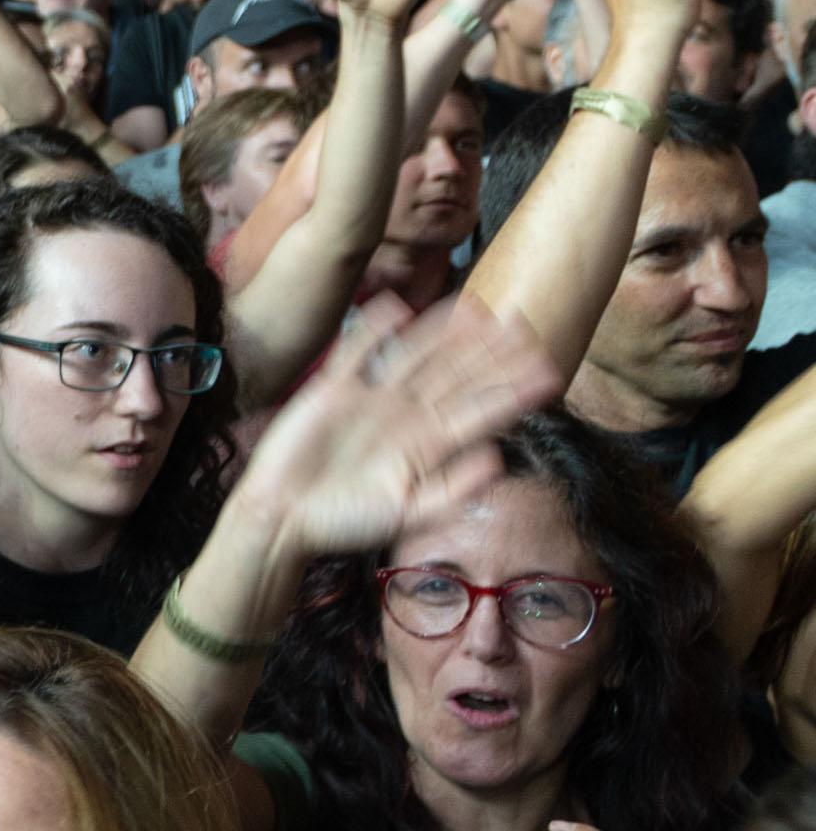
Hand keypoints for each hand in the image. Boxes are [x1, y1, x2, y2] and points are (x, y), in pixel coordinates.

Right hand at [232, 295, 557, 565]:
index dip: (511, 388)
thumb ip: (452, 489)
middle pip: (454, 375)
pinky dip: (373, 331)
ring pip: (415, 357)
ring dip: (443, 333)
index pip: (479, 409)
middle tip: (522, 324)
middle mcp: (406, 416)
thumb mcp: (406, 514)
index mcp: (429, 445)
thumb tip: (497, 458)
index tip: (546, 368)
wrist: (283, 516)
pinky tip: (396, 308)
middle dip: (489, 351)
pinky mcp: (333, 392)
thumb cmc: (345, 523)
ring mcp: (371, 400)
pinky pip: (357, 353)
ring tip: (474, 307)